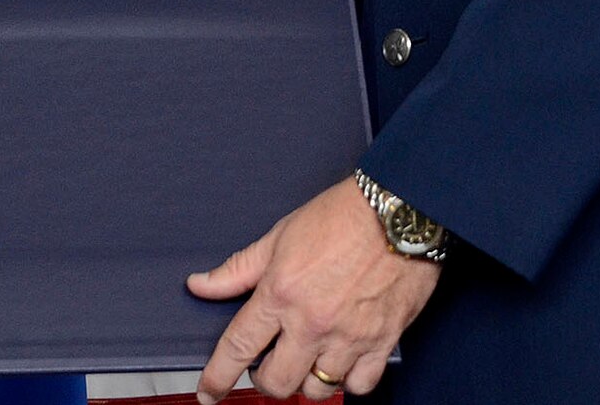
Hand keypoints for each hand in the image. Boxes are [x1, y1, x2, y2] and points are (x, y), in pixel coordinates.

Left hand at [188, 178, 439, 401]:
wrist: (398, 212)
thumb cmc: (341, 216)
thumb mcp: (279, 236)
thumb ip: (239, 268)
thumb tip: (200, 285)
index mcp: (281, 292)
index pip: (238, 347)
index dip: (217, 377)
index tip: (209, 392)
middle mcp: (312, 322)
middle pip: (276, 382)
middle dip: (264, 381)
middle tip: (267, 366)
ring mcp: (348, 336)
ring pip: (316, 390)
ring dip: (306, 380)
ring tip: (306, 358)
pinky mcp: (382, 342)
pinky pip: (359, 386)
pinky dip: (347, 380)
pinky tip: (341, 361)